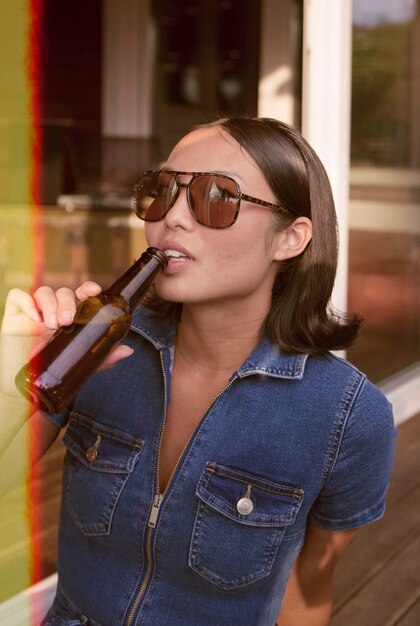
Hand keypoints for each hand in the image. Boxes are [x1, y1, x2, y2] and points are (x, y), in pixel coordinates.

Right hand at [0, 283, 132, 394]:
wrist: (25, 387)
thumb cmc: (56, 368)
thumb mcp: (83, 363)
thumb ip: (104, 357)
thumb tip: (128, 350)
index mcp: (73, 316)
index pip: (82, 295)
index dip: (88, 289)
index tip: (95, 291)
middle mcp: (55, 310)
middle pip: (64, 293)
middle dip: (67, 303)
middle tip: (67, 322)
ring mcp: (35, 311)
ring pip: (44, 292)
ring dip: (50, 305)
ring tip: (52, 325)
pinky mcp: (15, 314)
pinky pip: (19, 296)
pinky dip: (27, 303)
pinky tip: (33, 318)